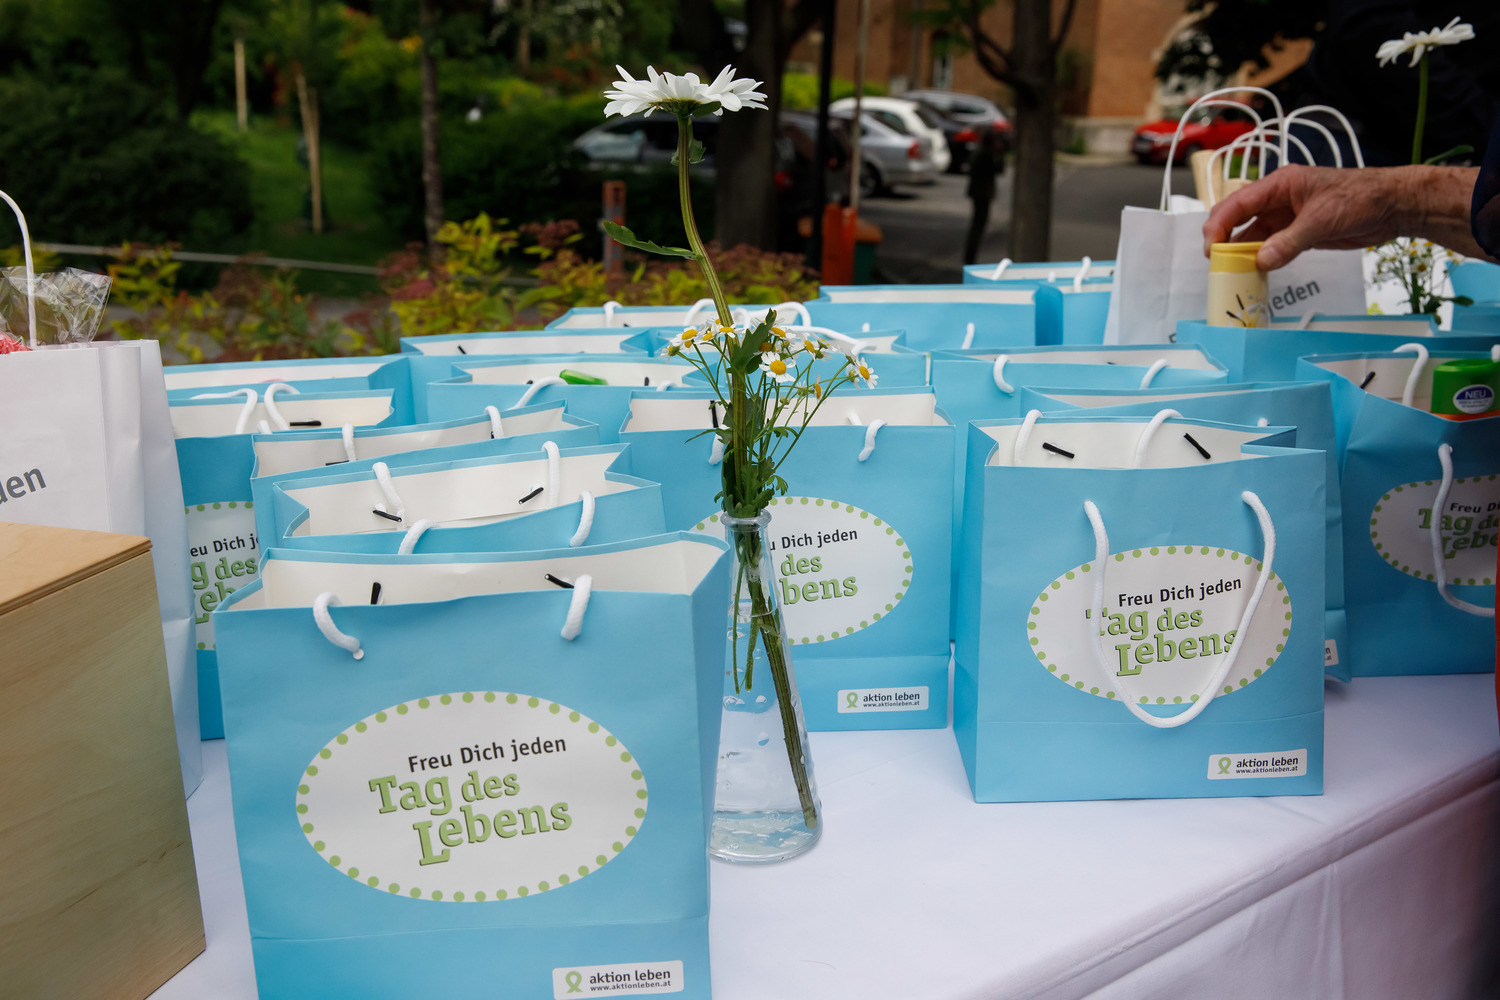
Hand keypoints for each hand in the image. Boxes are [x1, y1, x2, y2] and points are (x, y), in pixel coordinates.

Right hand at [1201, 164, 1483, 268]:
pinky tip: (1254, 272)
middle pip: (1239, 218)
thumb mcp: (1323, 219)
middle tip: (1216, 262)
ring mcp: (1287, 217)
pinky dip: (1261, 259)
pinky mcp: (1298, 232)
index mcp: (1280, 184)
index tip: (1212, 247)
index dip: (1220, 224)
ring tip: (1231, 272)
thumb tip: (1261, 261)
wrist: (1392, 206)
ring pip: (1253, 235)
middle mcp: (1278, 199)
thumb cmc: (1361, 198)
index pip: (1238, 203)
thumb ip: (1290, 241)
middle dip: (1224, 238)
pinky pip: (1271, 246)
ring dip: (1242, 252)